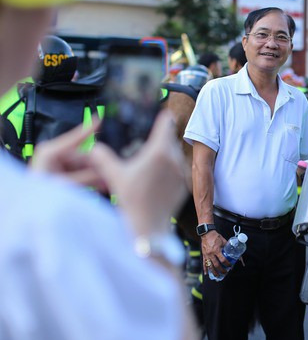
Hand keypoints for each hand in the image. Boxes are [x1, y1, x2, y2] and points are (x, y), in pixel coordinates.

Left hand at [31, 120, 104, 187]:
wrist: (30, 209)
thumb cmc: (39, 194)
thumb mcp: (64, 184)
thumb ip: (87, 177)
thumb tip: (106, 172)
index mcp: (50, 152)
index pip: (74, 138)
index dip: (88, 129)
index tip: (100, 119)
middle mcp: (55, 156)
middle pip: (83, 156)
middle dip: (97, 165)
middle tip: (111, 171)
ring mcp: (59, 166)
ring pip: (84, 167)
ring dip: (97, 174)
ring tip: (108, 181)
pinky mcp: (63, 175)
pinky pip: (82, 174)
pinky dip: (91, 180)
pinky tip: (101, 185)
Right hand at [89, 111, 187, 236]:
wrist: (149, 227)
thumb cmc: (132, 202)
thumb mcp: (114, 176)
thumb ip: (101, 157)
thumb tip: (91, 147)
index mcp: (159, 152)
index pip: (166, 124)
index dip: (162, 116)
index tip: (160, 111)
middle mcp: (174, 159)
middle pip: (170, 138)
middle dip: (160, 136)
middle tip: (148, 137)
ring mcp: (181, 172)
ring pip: (175, 154)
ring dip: (165, 152)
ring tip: (149, 158)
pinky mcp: (183, 185)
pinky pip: (178, 169)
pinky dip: (169, 167)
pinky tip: (155, 175)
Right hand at [201, 230, 228, 277]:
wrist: (207, 233)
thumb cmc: (216, 236)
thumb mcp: (223, 241)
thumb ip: (227, 246)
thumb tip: (234, 250)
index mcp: (217, 250)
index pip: (223, 260)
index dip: (227, 264)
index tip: (230, 266)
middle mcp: (211, 254)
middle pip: (216, 265)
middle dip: (221, 270)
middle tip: (225, 273)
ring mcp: (206, 255)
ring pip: (210, 266)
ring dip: (214, 272)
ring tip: (217, 276)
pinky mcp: (204, 255)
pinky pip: (204, 263)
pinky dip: (205, 269)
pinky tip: (206, 273)